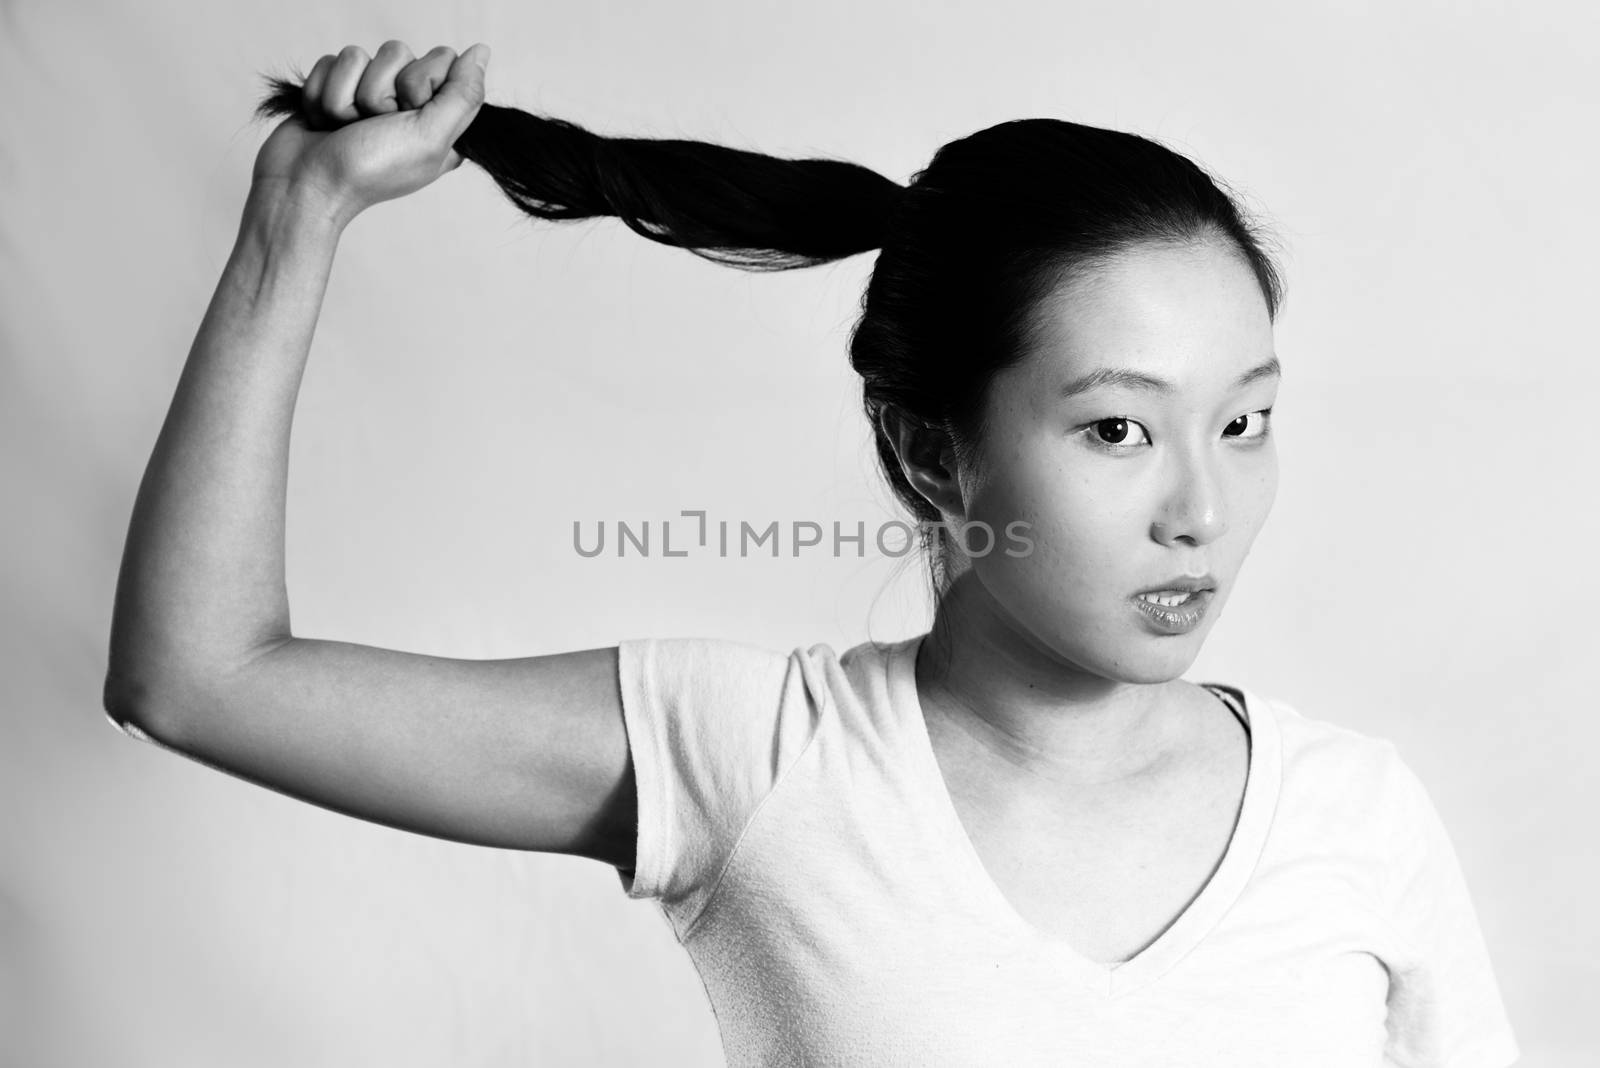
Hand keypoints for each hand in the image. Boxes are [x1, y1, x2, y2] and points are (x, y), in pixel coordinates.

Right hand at [251, 41, 489, 220]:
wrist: (305, 184)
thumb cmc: (369, 170)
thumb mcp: (430, 136)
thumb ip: (463, 94)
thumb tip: (481, 51)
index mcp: (439, 118)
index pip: (443, 59)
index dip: (420, 81)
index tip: (409, 112)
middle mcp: (407, 105)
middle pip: (399, 52)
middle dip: (378, 90)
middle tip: (373, 125)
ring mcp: (369, 97)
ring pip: (359, 55)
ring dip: (346, 95)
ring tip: (346, 127)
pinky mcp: (336, 90)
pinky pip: (331, 61)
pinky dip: (323, 92)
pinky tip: (325, 122)